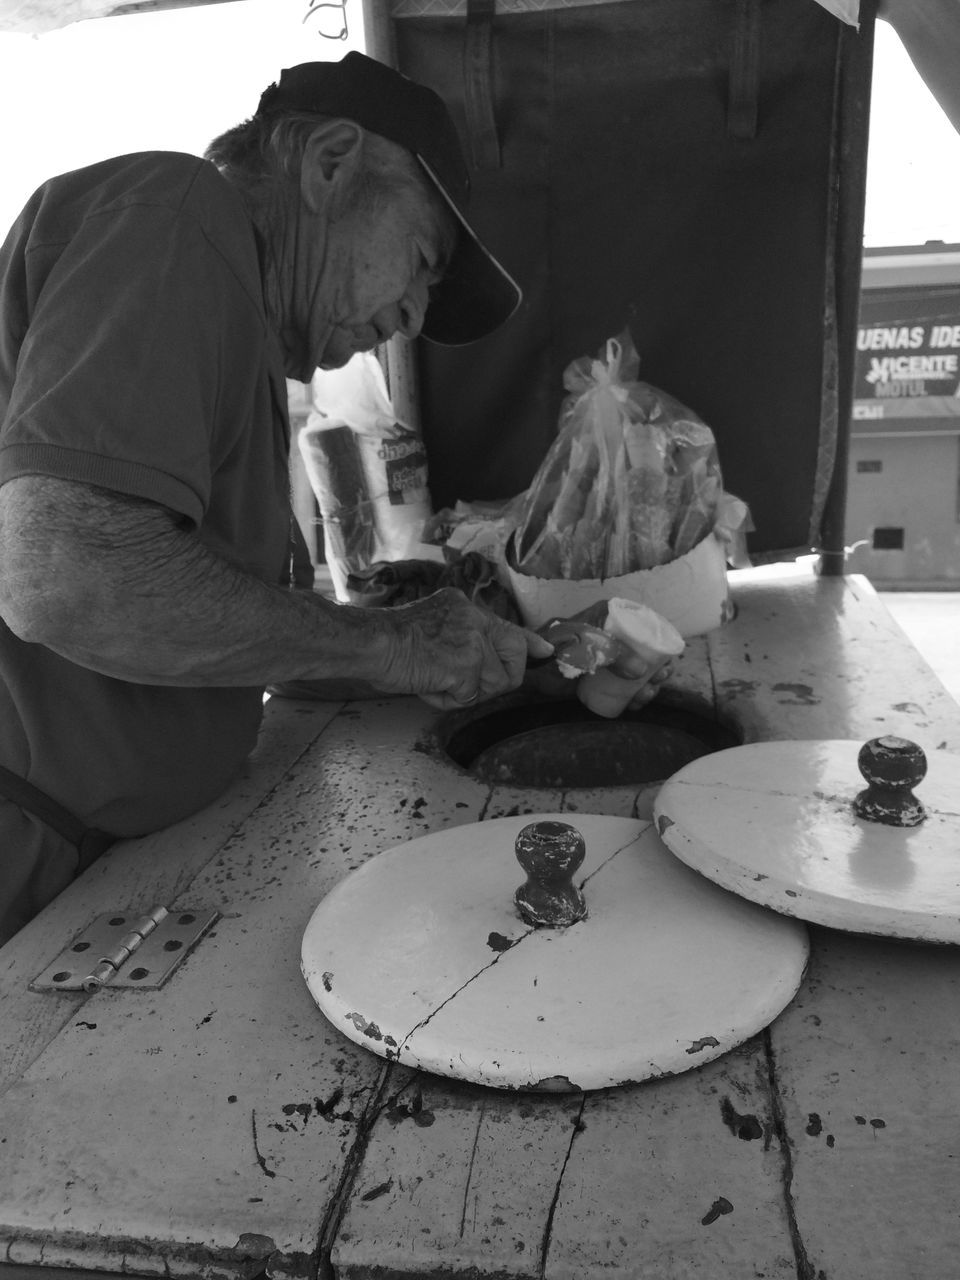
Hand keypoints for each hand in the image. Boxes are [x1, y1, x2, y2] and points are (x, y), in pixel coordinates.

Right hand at [371, 587, 552, 709]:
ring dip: (466, 692)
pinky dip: (447, 699)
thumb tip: (480, 665)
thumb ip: (459, 638)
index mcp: (464, 608)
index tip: (545, 651)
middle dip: (502, 679)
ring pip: (494, 682)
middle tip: (467, 684)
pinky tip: (426, 684)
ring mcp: (473, 640)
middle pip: (514, 655)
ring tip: (433, 679)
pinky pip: (469, 697)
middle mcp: (474, 619)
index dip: (530, 643)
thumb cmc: (388, 641)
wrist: (370, 642)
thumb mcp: (431, 627)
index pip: (507, 626)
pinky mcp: (466, 663)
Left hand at [525, 600, 677, 717]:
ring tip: (646, 694)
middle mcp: (615, 634)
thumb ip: (614, 654)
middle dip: (659, 668)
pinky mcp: (604, 675)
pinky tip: (637, 702)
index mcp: (613, 616)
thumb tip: (642, 671)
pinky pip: (625, 685)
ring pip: (640, 671)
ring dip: (649, 683)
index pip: (647, 625)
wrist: (533, 665)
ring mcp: (610, 656)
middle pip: (648, 651)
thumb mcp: (589, 645)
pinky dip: (635, 695)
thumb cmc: (559, 645)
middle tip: (658, 681)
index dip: (662, 643)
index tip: (668, 660)